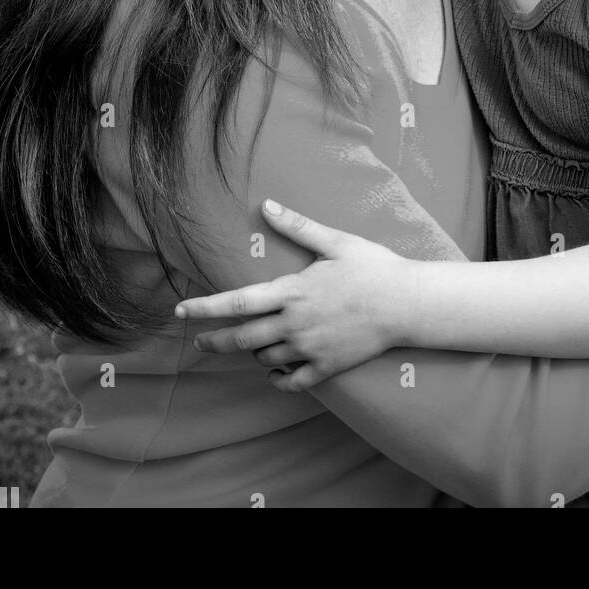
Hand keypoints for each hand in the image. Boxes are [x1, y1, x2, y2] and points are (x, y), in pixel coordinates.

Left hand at [173, 200, 412, 392]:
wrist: (407, 305)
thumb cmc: (373, 268)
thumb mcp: (335, 241)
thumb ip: (298, 227)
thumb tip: (267, 206)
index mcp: (293, 292)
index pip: (237, 302)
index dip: (205, 308)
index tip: (180, 311)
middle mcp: (295, 324)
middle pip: (242, 339)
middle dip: (214, 342)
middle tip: (198, 343)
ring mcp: (310, 349)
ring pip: (266, 359)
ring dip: (253, 353)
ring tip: (251, 344)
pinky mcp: (327, 367)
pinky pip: (292, 382)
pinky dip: (278, 379)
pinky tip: (276, 372)